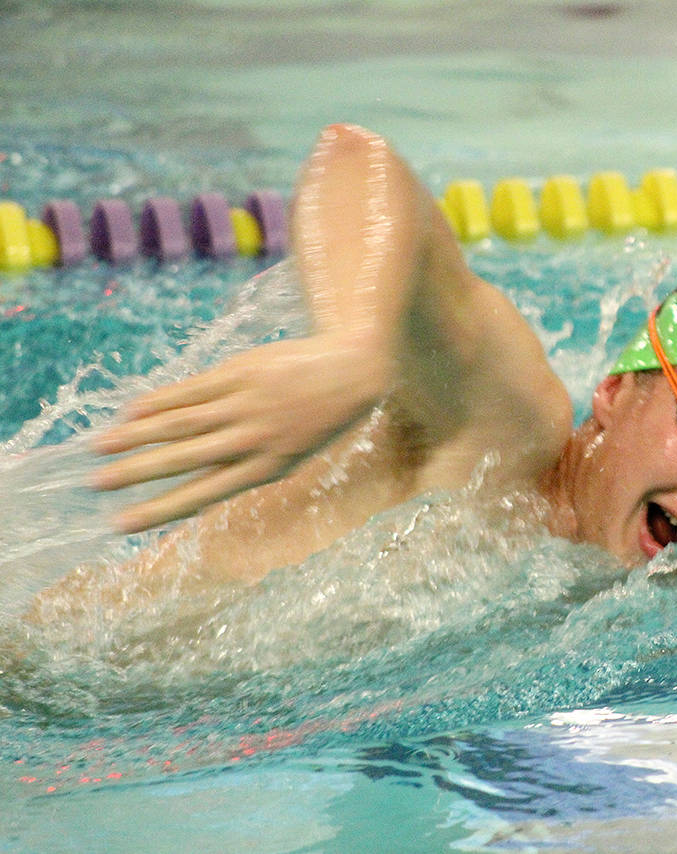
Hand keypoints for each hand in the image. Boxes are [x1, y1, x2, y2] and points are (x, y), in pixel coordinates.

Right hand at [91, 335, 388, 532]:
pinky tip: (130, 411)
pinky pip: (190, 390)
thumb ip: (247, 462)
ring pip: (179, 424)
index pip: (203, 494)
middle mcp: (252, 440)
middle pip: (182, 460)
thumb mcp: (291, 451)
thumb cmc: (321, 416)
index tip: (122, 524)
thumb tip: (196, 475)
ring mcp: (244, 405)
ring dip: (135, 437)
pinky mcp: (240, 373)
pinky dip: (158, 401)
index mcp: (267, 468)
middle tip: (96, 485)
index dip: (160, 510)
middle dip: (136, 474)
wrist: (356, 370)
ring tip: (99, 448)